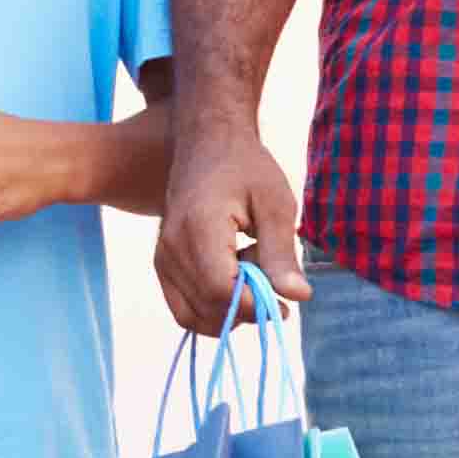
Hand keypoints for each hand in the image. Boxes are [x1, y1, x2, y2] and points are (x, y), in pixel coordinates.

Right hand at [154, 122, 307, 334]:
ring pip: (193, 315)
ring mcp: (162, 258)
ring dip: (229, 309)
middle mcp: (171, 248)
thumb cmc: (246, 167)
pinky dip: (212, 308)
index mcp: (199, 228)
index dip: (254, 306)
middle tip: (269, 276)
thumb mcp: (275, 204)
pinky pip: (183, 308)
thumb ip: (282, 254)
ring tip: (249, 272)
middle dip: (246, 306)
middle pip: (208, 307)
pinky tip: (234, 278)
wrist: (207, 142)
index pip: (221, 290)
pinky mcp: (162, 264)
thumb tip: (297, 298)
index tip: (283, 302)